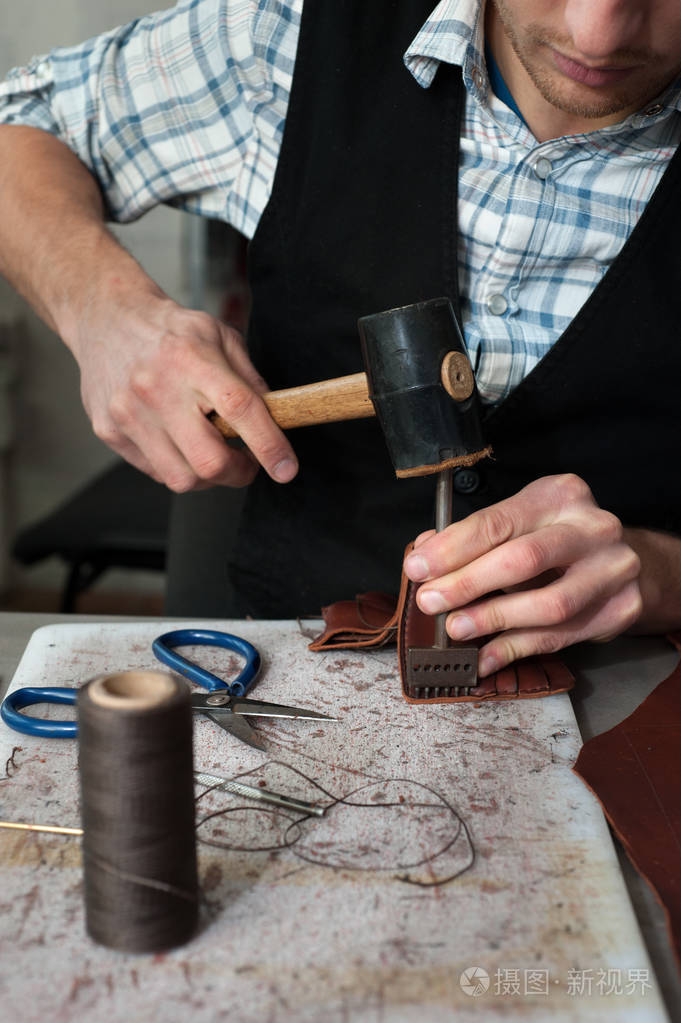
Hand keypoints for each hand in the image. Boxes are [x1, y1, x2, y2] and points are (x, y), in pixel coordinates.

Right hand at [65, 281, 297, 491]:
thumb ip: (249, 379)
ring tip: (212, 454)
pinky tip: (181, 444)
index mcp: (192, 359)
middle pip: (209, 461)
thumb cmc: (171, 331)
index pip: (239, 409)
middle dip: (238, 473)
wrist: (107, 319)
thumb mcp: (220, 337)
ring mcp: (129, 414)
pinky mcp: (110, 431)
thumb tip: (275, 421)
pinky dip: (178, 466)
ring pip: (182, 478)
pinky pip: (156, 472)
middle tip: (246, 463)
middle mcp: (157, 389)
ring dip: (208, 477)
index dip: (269, 445)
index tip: (286, 469)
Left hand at [403, 474, 642, 675]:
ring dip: (493, 619)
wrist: (623, 560)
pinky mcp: (621, 609)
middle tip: (431, 601)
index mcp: (560, 496)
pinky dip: (517, 649)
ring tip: (456, 628)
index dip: (452, 548)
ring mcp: (613, 569)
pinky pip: (561, 637)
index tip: (418, 568)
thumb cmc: (558, 538)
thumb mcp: (520, 523)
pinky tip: (486, 656)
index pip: (498, 522)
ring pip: (548, 604)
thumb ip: (474, 539)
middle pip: (523, 560)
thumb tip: (425, 558)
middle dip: (468, 583)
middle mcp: (592, 528)